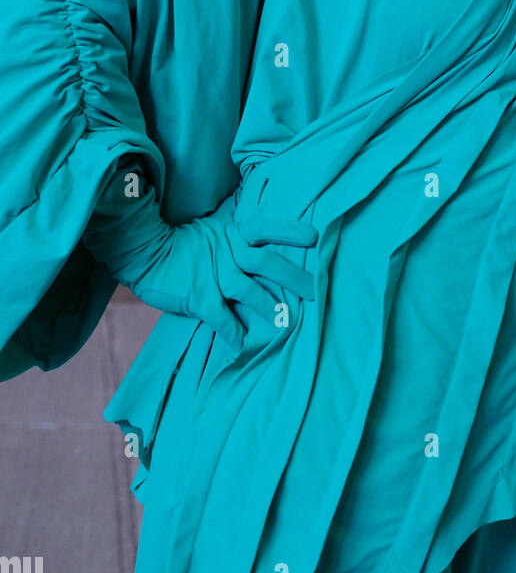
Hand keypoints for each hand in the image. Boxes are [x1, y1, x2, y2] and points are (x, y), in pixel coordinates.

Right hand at [84, 179, 316, 352]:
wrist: (144, 253)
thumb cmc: (181, 244)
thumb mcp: (212, 231)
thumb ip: (236, 241)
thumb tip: (261, 253)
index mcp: (233, 234)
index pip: (267, 228)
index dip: (291, 231)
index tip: (315, 237)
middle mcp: (228, 252)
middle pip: (267, 262)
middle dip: (294, 277)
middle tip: (315, 290)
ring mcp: (214, 275)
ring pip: (250, 291)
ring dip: (270, 307)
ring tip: (288, 322)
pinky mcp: (200, 297)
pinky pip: (223, 318)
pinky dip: (236, 332)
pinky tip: (246, 343)